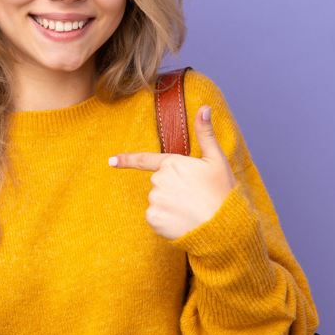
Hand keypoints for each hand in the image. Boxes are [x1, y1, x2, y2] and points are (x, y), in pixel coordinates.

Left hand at [108, 105, 237, 239]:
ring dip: (170, 206)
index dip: (127, 160)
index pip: (145, 160)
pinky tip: (182, 222)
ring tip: (190, 211)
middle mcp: (159, 180)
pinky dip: (166, 221)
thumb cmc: (221, 192)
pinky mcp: (153, 219)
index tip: (111, 161)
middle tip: (193, 197)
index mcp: (172, 163)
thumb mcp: (217, 160)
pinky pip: (156, 218)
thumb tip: (204, 108)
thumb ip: (206, 134)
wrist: (222, 226)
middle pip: (159, 184)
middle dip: (172, 190)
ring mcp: (154, 200)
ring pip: (157, 202)